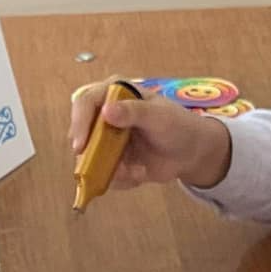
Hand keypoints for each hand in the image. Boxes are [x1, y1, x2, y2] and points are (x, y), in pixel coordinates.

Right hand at [66, 78, 231, 190]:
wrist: (191, 153)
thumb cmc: (177, 126)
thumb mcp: (158, 116)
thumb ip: (134, 112)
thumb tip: (106, 111)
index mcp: (114, 93)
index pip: (85, 102)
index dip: (79, 123)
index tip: (81, 146)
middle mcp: (105, 114)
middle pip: (80, 131)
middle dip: (91, 153)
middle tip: (103, 167)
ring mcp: (106, 138)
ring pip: (88, 156)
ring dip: (109, 169)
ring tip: (137, 171)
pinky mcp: (110, 159)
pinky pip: (102, 173)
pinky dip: (119, 178)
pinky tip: (140, 173)